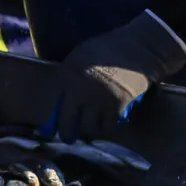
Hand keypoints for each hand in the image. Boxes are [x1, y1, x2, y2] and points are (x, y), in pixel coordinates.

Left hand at [49, 12, 185, 141]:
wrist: (137, 47)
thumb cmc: (107, 49)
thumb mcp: (79, 57)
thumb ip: (68, 76)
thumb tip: (58, 98)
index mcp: (68, 75)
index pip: (52, 105)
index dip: (49, 121)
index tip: (47, 132)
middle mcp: (80, 90)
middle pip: (67, 123)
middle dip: (67, 133)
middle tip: (69, 137)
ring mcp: (99, 99)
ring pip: (89, 127)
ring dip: (90, 126)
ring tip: (93, 121)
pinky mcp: (118, 106)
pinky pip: (108, 126)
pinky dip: (108, 124)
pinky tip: (109, 117)